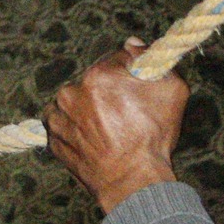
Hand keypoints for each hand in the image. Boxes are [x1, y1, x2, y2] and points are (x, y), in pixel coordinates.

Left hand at [45, 38, 187, 214]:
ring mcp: (57, 118)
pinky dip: (76, 127)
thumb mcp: (171, 89)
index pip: (115, 59)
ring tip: (110, 126)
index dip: (130, 71)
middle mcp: (71, 92)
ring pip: (75, 101)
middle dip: (108, 90)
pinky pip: (64, 124)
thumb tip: (132, 43)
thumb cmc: (153, 135)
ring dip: (88, 107)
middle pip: (92, 80)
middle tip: (126, 110)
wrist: (131, 180)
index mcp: (98, 75)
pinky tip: (96, 138)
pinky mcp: (52, 139)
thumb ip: (151, 59)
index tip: (137, 84)